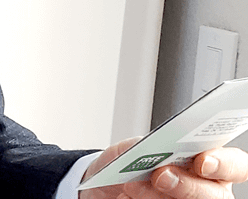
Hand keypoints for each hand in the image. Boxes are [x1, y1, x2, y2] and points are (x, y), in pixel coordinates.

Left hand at [81, 137, 247, 198]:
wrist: (105, 184)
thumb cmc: (127, 163)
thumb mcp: (134, 147)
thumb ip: (149, 147)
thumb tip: (153, 150)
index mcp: (207, 162)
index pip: (235, 165)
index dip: (225, 163)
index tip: (203, 161)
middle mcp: (206, 188)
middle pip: (216, 195)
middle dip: (188, 185)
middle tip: (160, 176)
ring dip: (158, 197)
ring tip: (132, 187)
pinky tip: (128, 197)